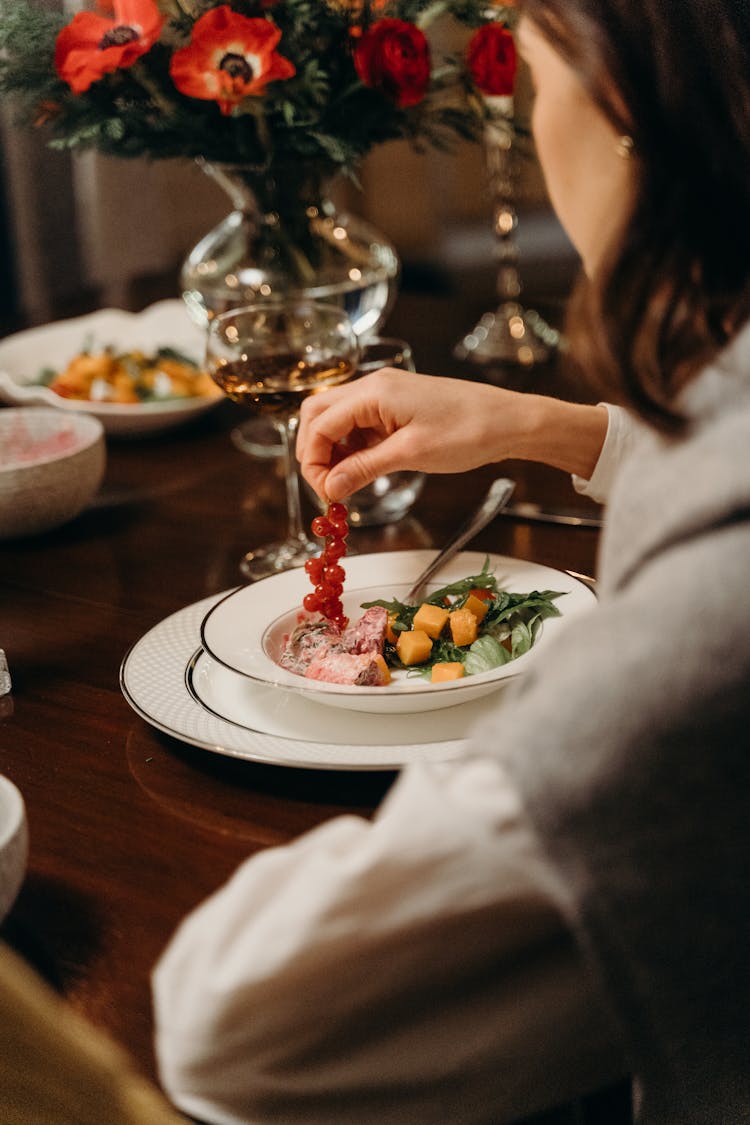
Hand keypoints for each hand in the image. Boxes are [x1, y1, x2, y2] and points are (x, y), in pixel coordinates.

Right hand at [297, 368, 528, 499]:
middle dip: (314, 452)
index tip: (325, 494)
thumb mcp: (411, 454)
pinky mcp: (395, 408)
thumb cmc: (468, 431)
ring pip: (336, 420)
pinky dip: (351, 448)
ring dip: (331, 451)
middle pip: (318, 415)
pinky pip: (358, 425)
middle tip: (327, 488)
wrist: (509, 421)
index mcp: (374, 392)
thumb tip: (330, 488)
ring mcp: (384, 395)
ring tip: (343, 483)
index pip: (320, 424)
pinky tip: (359, 470)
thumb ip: (364, 468)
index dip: (314, 462)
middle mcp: (373, 387)